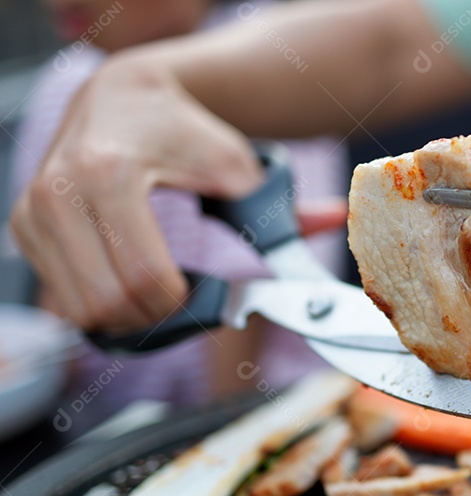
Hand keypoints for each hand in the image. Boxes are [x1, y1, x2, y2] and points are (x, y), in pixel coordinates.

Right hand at [10, 55, 262, 331]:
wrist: (124, 97)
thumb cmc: (184, 131)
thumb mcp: (238, 163)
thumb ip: (283, 204)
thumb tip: (335, 218)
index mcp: (109, 175)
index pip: (146, 279)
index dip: (184, 303)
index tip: (208, 294)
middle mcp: (58, 193)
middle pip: (109, 304)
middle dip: (157, 318)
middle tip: (187, 300)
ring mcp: (33, 211)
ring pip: (80, 311)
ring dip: (126, 318)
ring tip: (161, 292)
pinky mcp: (23, 225)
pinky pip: (61, 298)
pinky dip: (99, 304)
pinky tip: (127, 281)